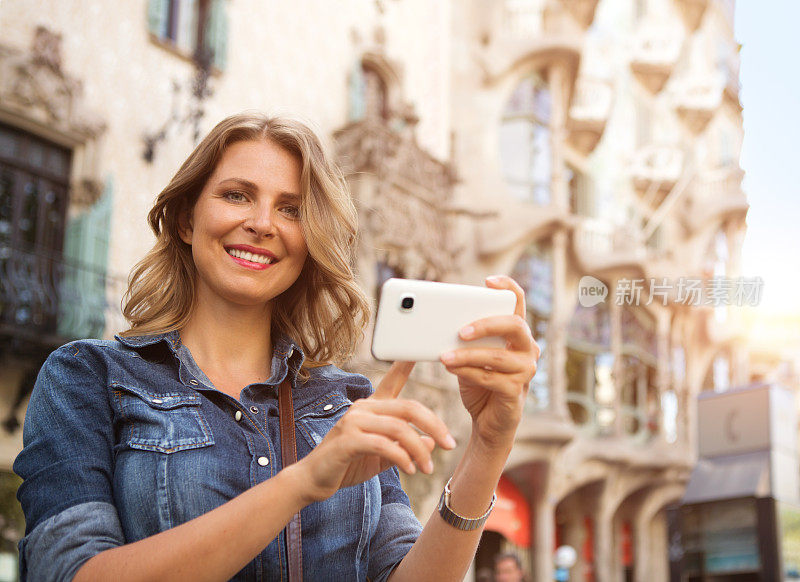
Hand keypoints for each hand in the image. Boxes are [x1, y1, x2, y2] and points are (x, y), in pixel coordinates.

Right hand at [293, 361, 455, 503]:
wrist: (313, 481)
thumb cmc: (346, 465)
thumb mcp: (382, 456)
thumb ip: (404, 447)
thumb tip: (430, 441)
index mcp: (372, 407)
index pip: (393, 380)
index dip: (408, 364)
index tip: (424, 350)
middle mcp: (363, 408)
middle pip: (409, 408)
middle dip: (435, 425)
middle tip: (450, 444)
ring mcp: (353, 422)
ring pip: (400, 428)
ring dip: (419, 450)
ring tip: (428, 468)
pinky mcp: (347, 440)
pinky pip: (384, 444)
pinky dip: (402, 458)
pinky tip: (410, 470)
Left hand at [439, 275, 539, 450]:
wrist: (486, 421)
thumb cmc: (479, 381)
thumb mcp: (469, 354)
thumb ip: (464, 338)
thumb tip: (438, 321)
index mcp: (517, 333)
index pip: (519, 302)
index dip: (508, 287)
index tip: (488, 281)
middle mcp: (528, 349)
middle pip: (514, 325)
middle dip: (486, 324)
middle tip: (460, 330)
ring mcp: (525, 371)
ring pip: (498, 355)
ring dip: (467, 354)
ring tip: (444, 355)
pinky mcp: (516, 392)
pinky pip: (491, 378)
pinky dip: (468, 372)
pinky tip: (451, 368)